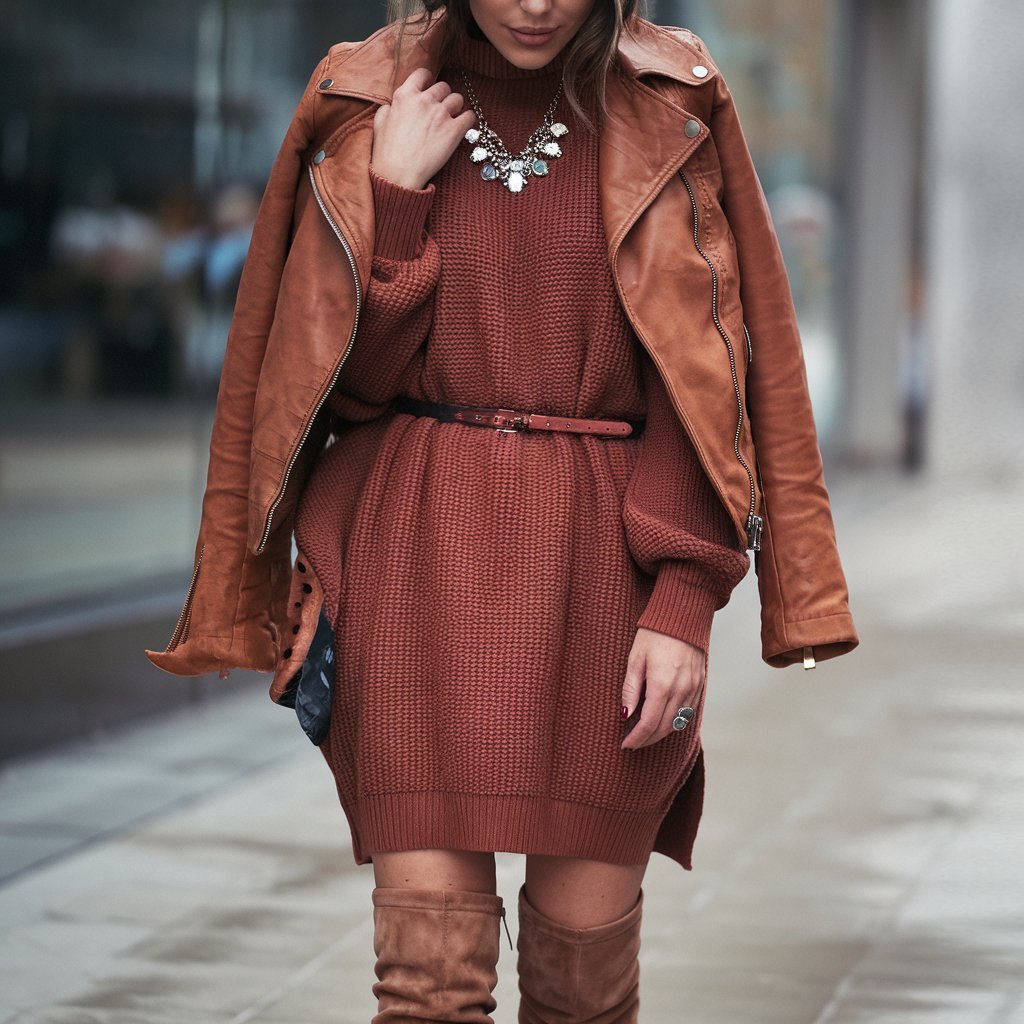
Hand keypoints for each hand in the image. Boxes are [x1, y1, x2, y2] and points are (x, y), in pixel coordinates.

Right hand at [371, 67, 476, 190]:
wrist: (397, 175)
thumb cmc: (386, 152)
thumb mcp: (380, 122)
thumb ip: (390, 107)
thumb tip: (395, 105)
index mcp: (405, 95)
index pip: (423, 74)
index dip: (428, 82)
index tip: (429, 90)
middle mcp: (424, 100)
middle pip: (443, 86)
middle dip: (443, 97)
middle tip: (440, 111)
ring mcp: (440, 114)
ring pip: (458, 99)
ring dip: (455, 108)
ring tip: (451, 120)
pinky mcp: (454, 130)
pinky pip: (470, 116)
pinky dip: (468, 121)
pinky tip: (462, 128)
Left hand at [620, 628, 704, 749]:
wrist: (683, 616)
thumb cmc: (654, 634)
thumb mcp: (635, 659)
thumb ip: (630, 689)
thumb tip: (625, 715)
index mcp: (662, 685)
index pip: (649, 723)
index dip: (637, 737)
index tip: (625, 744)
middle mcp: (681, 690)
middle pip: (664, 727)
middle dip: (647, 739)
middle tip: (633, 742)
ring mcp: (694, 688)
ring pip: (678, 722)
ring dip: (661, 732)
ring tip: (645, 734)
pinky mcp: (700, 684)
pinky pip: (688, 712)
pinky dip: (674, 721)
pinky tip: (663, 720)